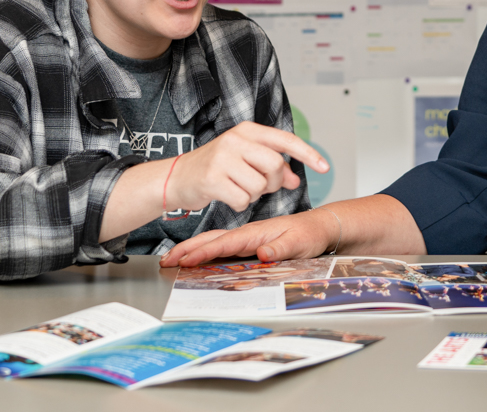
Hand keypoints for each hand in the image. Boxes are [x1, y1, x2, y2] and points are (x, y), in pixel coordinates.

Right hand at [160, 208, 338, 268]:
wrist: (320, 226)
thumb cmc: (311, 233)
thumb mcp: (300, 243)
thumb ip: (281, 248)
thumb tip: (263, 254)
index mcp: (256, 232)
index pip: (225, 243)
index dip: (204, 252)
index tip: (185, 259)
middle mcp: (249, 235)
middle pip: (213, 241)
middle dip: (188, 250)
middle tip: (166, 260)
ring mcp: (248, 239)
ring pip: (215, 243)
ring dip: (193, 250)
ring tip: (173, 259)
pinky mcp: (250, 245)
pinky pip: (224, 249)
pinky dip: (206, 252)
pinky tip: (197, 260)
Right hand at [168, 122, 326, 214]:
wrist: (177, 178)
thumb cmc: (216, 168)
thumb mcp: (245, 160)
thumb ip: (272, 167)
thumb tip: (295, 179)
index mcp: (247, 130)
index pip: (285, 140)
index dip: (307, 153)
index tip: (325, 167)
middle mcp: (235, 140)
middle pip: (275, 165)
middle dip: (273, 181)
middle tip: (261, 185)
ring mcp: (222, 159)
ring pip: (259, 185)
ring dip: (254, 194)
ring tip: (239, 188)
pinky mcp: (212, 179)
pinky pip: (242, 199)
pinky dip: (240, 203)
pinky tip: (228, 196)